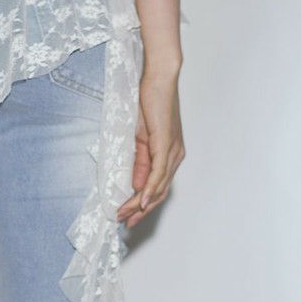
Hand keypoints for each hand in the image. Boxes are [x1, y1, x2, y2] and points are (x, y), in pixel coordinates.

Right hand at [117, 64, 184, 228]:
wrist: (159, 79)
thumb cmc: (150, 102)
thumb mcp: (141, 137)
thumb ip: (139, 161)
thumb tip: (134, 183)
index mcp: (170, 155)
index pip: (158, 187)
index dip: (143, 205)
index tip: (128, 215)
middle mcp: (175, 157)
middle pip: (160, 193)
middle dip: (141, 210)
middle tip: (126, 222)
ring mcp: (172, 152)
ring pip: (158, 187)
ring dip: (139, 204)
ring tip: (124, 214)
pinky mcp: (166, 145)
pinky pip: (158, 174)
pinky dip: (148, 190)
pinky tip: (139, 202)